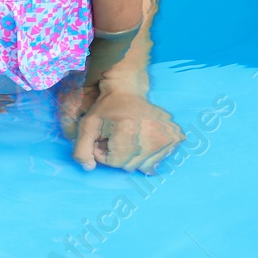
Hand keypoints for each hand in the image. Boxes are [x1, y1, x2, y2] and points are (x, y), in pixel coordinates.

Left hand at [66, 86, 183, 172]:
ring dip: (133, 156)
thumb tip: (89, 168)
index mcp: (130, 131)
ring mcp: (167, 137)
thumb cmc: (106, 108)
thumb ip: (82, 149)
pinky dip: (147, 154)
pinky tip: (142, 138)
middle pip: (130, 165)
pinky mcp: (175, 138)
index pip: (115, 162)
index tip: (103, 138)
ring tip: (128, 137)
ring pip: (144, 166)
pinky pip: (157, 160)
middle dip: (118, 155)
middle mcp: (153, 136)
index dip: (104, 153)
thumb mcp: (87, 125)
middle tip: (115, 137)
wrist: (128, 89)